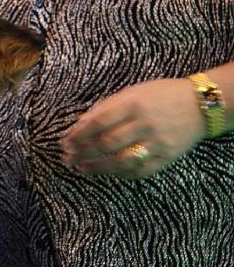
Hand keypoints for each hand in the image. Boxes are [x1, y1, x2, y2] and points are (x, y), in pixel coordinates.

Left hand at [61, 78, 203, 178]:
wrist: (201, 105)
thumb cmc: (161, 95)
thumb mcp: (132, 92)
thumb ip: (106, 108)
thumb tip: (79, 125)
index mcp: (134, 104)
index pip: (99, 122)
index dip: (78, 135)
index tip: (64, 143)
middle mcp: (145, 124)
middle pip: (107, 144)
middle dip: (83, 153)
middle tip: (68, 159)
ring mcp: (157, 142)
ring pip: (121, 161)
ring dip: (97, 168)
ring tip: (82, 169)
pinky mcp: (167, 156)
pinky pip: (140, 170)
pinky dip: (120, 174)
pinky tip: (106, 173)